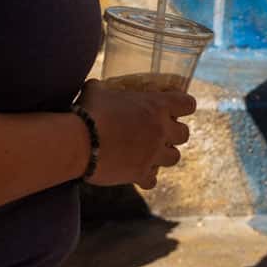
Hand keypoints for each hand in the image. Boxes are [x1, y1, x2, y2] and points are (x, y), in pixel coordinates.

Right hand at [75, 77, 194, 188]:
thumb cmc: (89, 111)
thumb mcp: (97, 91)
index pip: (188, 104)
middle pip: (184, 134)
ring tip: (149, 154)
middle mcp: (161, 130)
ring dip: (163, 156)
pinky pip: (152, 181)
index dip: (183, 106)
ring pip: (174, 158)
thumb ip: (103, 88)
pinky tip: (134, 173)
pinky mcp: (140, 174)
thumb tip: (94, 86)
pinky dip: (145, 178)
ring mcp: (153, 154)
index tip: (174, 109)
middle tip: (159, 133)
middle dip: (173, 134)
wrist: (78, 142)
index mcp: (157, 106)